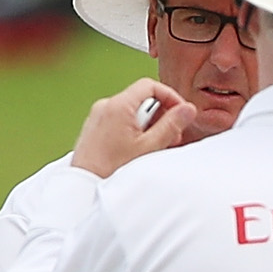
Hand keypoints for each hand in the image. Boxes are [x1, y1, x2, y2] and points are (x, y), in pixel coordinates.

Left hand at [72, 80, 195, 177]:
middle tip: (171, 137)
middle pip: (142, 99)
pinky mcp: (94, 126)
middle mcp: (105, 105)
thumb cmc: (113, 169)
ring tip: (153, 147)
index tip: (181, 114)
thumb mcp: (151, 147)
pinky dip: (134, 129)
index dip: (170, 97)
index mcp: (119, 105)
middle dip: (161, 115)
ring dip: (148, 125)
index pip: (150, 85)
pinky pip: (120, 119)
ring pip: (132, 110)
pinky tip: (137, 150)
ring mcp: (98, 115)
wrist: (84, 186)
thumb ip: (171, 125)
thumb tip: (188, 109)